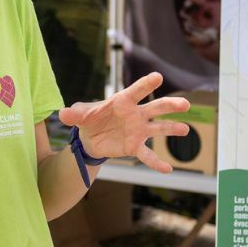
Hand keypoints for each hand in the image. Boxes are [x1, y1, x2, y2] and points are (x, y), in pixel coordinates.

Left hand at [62, 72, 192, 172]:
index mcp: (122, 101)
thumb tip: (62, 114)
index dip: (146, 84)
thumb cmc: (89, 118)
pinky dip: (156, 163)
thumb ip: (74, 113)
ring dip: (172, 129)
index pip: (136, 90)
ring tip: (185, 129)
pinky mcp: (135, 146)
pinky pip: (148, 155)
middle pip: (155, 108)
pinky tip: (168, 170)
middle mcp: (135, 114)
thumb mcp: (79, 114)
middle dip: (170, 105)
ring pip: (158, 128)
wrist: (89, 137)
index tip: (158, 77)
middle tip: (185, 104)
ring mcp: (138, 130)